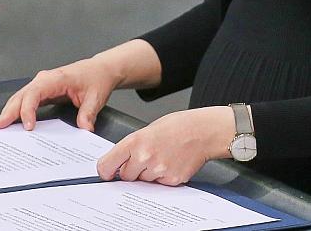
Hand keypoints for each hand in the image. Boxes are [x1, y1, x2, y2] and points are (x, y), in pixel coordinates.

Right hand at [0, 58, 120, 131]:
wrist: (100, 70)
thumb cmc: (96, 79)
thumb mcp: (95, 97)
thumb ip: (88, 114)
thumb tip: (84, 130)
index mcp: (57, 78)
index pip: (35, 93)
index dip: (28, 110)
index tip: (28, 127)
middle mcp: (45, 80)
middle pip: (22, 95)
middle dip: (9, 111)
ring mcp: (42, 85)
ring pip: (21, 97)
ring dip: (9, 111)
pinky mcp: (43, 91)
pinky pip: (26, 100)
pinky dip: (17, 111)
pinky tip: (11, 122)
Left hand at [96, 106, 234, 185]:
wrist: (203, 131)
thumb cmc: (178, 126)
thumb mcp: (148, 129)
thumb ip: (132, 146)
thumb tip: (121, 162)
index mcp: (135, 141)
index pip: (108, 165)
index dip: (106, 170)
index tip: (107, 172)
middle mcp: (144, 157)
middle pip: (125, 176)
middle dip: (131, 170)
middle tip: (145, 158)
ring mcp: (158, 170)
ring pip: (143, 181)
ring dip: (148, 173)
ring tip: (162, 156)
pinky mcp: (171, 180)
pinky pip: (158, 184)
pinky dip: (162, 177)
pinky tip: (171, 162)